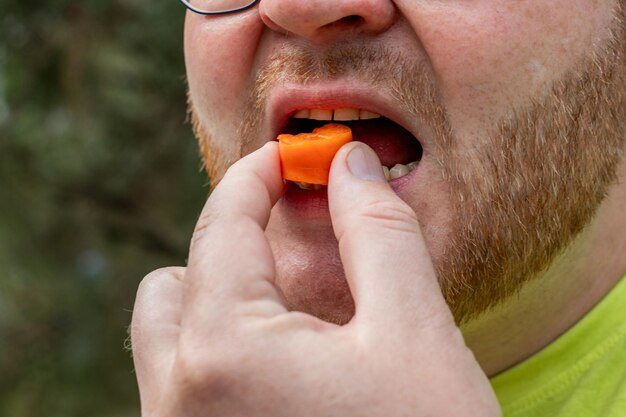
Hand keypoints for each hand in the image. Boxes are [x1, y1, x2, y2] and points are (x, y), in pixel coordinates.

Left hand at [130, 141, 501, 416]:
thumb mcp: (414, 333)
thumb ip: (377, 233)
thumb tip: (350, 162)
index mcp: (221, 354)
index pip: (220, 227)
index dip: (256, 177)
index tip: (289, 157)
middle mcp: (176, 401)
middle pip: (171, 285)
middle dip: (228, 251)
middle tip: (296, 249)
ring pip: (169, 339)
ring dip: (219, 302)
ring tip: (293, 311)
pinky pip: (183, 384)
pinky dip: (222, 350)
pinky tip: (286, 362)